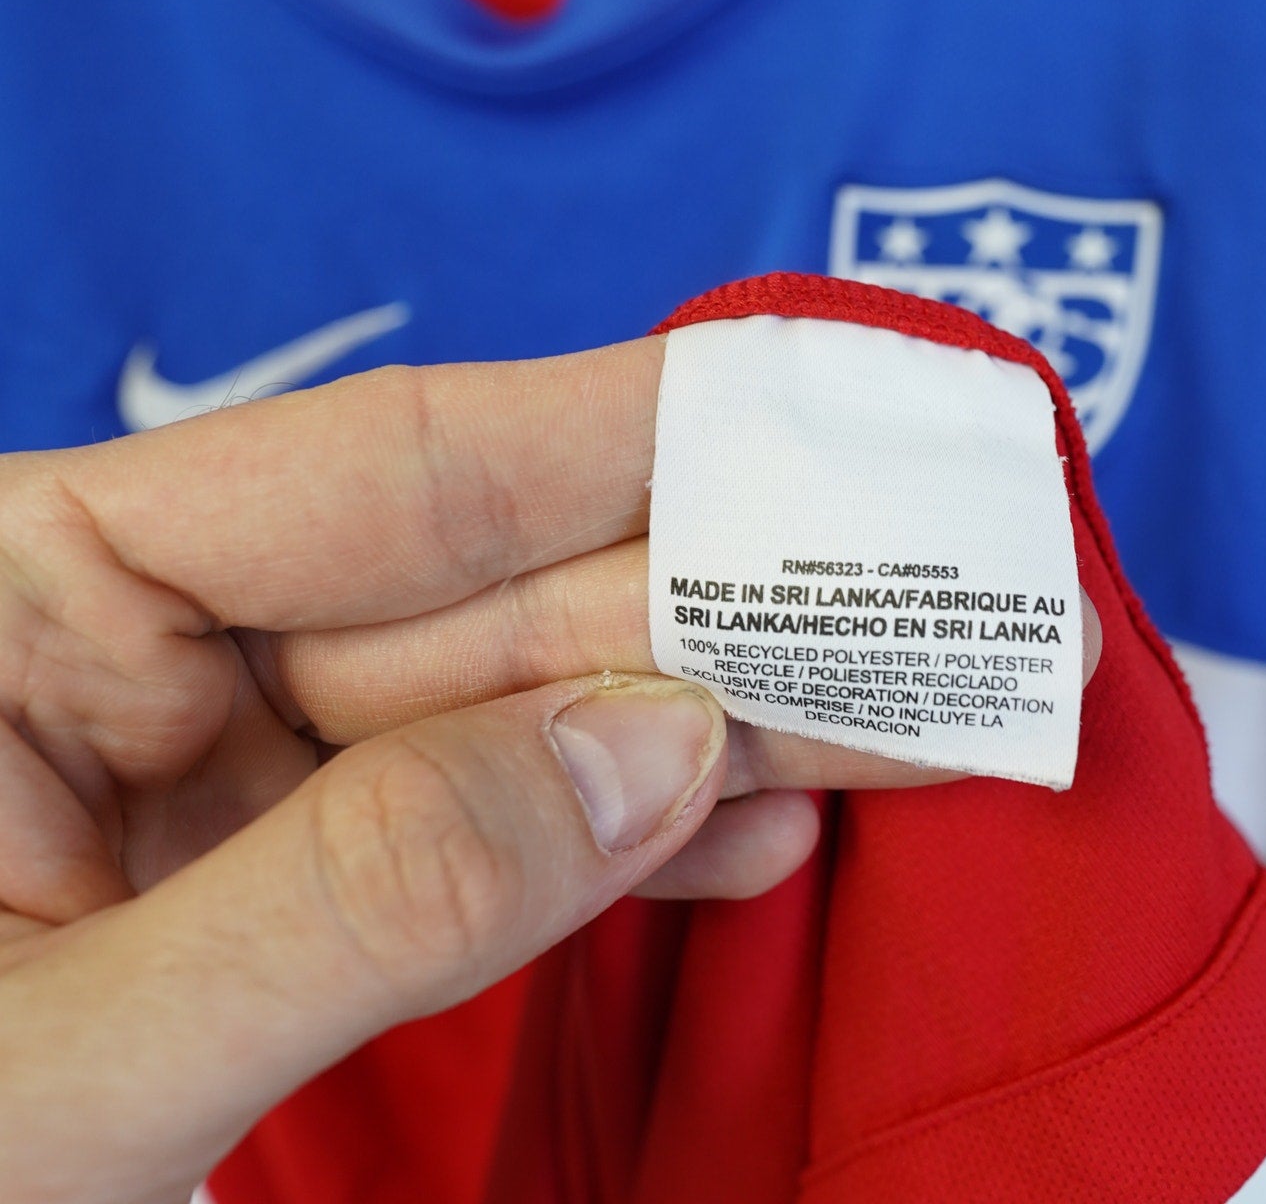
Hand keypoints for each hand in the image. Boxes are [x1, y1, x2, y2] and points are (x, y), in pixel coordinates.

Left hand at [0, 336, 1099, 1202]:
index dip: (620, 432)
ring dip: (719, 727)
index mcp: (21, 590)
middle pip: (490, 596)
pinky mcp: (284, 886)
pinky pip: (488, 835)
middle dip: (725, 609)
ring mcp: (221, 773)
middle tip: (946, 599)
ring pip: (517, 717)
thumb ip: (363, 894)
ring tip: (914, 723)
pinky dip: (633, 842)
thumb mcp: (60, 1080)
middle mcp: (135, 646)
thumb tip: (658, 741)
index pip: (378, 467)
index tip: (813, 413)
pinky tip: (768, 829)